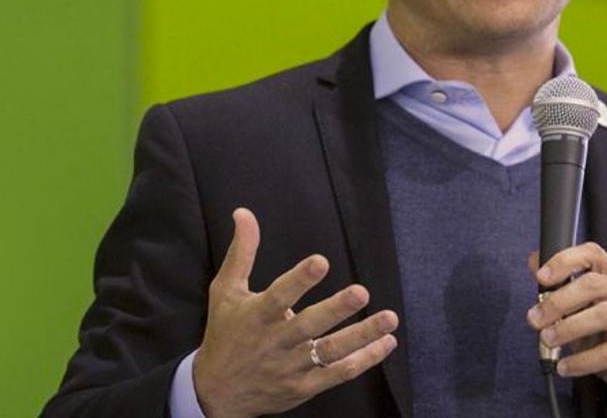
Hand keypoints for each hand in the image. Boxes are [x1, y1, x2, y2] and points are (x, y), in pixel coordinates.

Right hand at [192, 208, 398, 417]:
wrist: (217, 394)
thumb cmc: (224, 335)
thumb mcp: (225, 292)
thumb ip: (242, 252)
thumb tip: (244, 212)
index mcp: (256, 316)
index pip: (279, 295)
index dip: (299, 279)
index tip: (321, 261)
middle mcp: (276, 342)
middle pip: (309, 326)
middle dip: (336, 309)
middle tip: (361, 292)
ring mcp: (292, 367)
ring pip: (331, 352)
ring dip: (362, 336)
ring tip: (389, 319)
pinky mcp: (305, 386)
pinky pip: (338, 374)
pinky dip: (364, 360)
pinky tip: (385, 343)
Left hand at [527, 243, 606, 413]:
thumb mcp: (587, 310)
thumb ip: (563, 288)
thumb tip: (534, 262)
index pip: (594, 254)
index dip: (565, 261)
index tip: (541, 277)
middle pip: (593, 284)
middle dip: (558, 301)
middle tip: (534, 318)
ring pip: (602, 315)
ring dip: (567, 328)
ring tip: (547, 340)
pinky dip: (581, 361)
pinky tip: (564, 366)